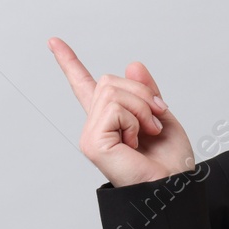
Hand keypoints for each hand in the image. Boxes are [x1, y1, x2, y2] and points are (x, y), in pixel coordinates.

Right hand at [47, 37, 195, 188]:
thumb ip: (146, 91)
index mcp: (109, 119)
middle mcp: (95, 126)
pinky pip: (114, 108)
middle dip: (141, 94)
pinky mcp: (92, 143)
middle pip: (109, 81)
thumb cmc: (171, 162)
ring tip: (147, 133)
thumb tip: (132, 65)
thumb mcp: (162, 116)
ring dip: (141, 108)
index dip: (69, 62)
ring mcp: (91, 135)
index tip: (54, 41)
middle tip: (156, 120)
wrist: (174, 186)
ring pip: (112, 92)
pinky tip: (135, 143)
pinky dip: (134, 120)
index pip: (84, 85)